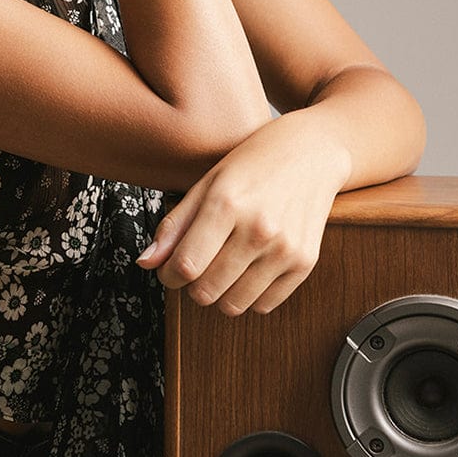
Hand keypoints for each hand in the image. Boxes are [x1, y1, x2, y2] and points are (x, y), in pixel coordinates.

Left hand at [137, 111, 350, 314]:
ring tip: (221, 266)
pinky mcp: (304, 263)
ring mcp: (284, 248)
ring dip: (219, 294)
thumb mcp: (208, 182)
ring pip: (234, 304)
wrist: (312, 151)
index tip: (168, 269)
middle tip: (195, 265)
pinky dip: (249, 295)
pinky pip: (264, 305)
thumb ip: (175, 224)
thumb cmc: (253, 162)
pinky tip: (247, 268)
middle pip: (206, 290)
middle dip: (190, 285)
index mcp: (226, 203)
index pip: (185, 265)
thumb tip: (145, 263)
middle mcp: (258, 229)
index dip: (168, 275)